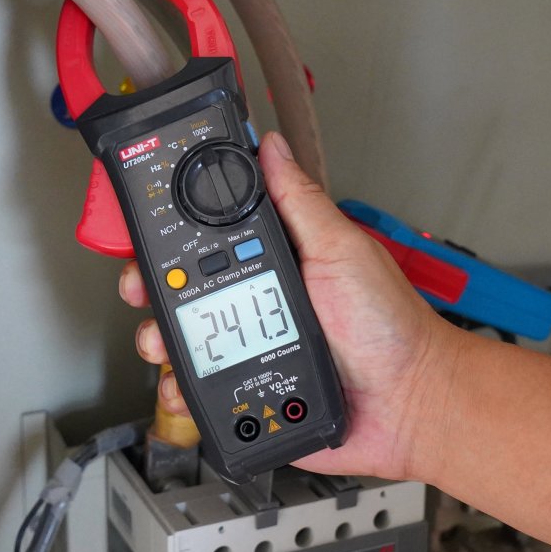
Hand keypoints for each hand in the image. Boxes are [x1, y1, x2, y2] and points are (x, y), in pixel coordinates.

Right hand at [120, 131, 449, 480]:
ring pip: (183, 339)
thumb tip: (272, 147)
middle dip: (152, 287)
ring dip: (160, 340)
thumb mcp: (341, 250)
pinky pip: (200, 389)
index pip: (212, 239)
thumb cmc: (388, 326)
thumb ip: (301, 202)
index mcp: (277, 261)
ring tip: (162, 343)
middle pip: (184, 288)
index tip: (146, 231)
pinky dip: (181, 390)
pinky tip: (182, 386)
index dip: (174, 234)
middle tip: (142, 289)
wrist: (408, 403)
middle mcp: (259, 301)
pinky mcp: (248, 387)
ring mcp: (250, 346)